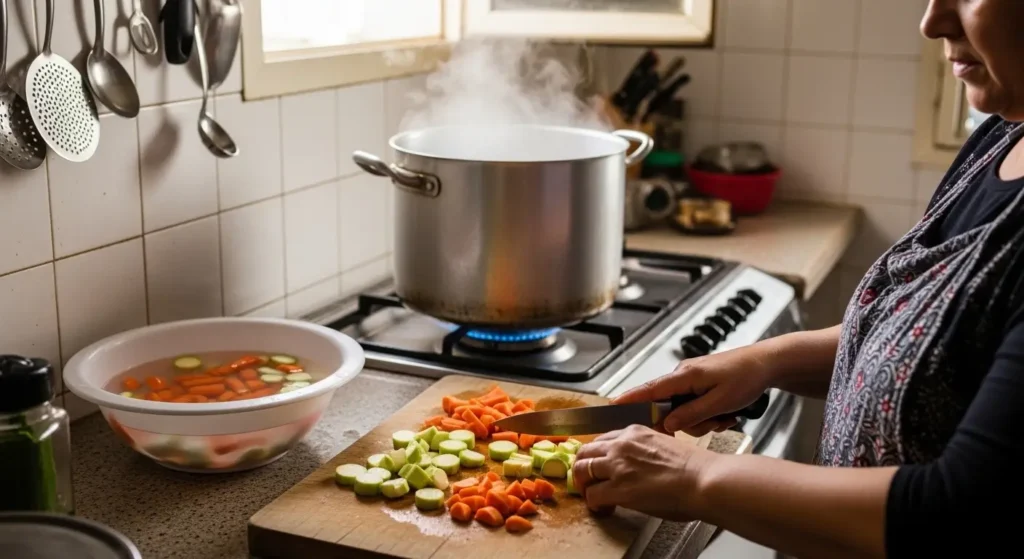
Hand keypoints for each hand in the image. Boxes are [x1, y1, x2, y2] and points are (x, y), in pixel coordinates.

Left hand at [571, 425, 712, 520]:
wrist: (703, 480)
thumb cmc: (695, 468)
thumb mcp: (665, 445)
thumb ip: (646, 450)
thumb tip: (642, 463)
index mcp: (635, 432)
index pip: (603, 440)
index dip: (598, 456)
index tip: (599, 466)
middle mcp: (622, 445)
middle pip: (585, 452)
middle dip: (583, 468)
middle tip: (588, 482)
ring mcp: (617, 466)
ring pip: (582, 471)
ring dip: (585, 486)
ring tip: (593, 496)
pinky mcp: (618, 488)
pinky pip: (592, 496)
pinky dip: (595, 504)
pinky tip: (605, 509)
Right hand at [612, 346, 773, 435]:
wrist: (768, 363)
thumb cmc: (746, 377)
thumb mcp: (719, 402)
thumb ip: (691, 415)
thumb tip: (667, 425)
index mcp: (684, 376)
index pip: (649, 390)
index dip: (629, 399)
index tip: (611, 407)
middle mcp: (684, 376)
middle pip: (668, 406)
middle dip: (688, 421)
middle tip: (713, 422)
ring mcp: (693, 380)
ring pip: (685, 410)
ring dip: (704, 419)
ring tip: (726, 417)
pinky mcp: (702, 384)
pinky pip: (696, 406)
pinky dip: (710, 414)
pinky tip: (727, 414)